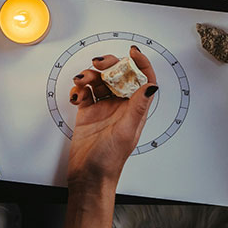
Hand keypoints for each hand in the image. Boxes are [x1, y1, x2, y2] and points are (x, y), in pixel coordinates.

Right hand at [67, 46, 157, 189]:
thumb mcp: (126, 132)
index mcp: (135, 109)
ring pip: (98, 81)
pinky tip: (77, 96)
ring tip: (81, 81)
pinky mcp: (87, 112)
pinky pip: (84, 92)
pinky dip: (79, 89)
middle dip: (108, 65)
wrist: (88, 175)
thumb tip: (151, 87)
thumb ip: (138, 107)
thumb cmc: (110, 160)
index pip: (142, 79)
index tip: (132, 52)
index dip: (140, 63)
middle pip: (117, 75)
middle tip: (98, 64)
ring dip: (89, 76)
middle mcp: (120, 106)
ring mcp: (103, 107)